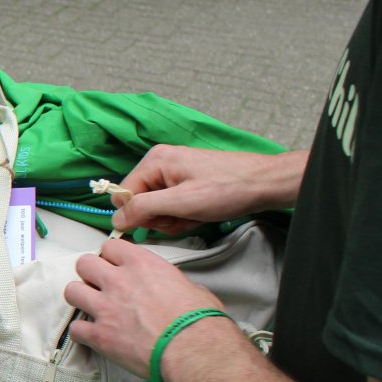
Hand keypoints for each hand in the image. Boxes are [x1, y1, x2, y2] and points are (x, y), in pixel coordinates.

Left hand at [64, 238, 225, 378]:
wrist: (194, 350)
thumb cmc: (200, 321)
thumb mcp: (190, 286)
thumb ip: (169, 281)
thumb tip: (170, 289)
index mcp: (141, 264)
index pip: (109, 246)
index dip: (111, 257)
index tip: (115, 266)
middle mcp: (118, 281)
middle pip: (84, 264)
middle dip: (89, 274)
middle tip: (100, 286)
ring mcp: (105, 308)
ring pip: (71, 291)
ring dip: (81, 299)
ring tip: (92, 308)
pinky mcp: (100, 335)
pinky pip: (75, 328)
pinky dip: (82, 333)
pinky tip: (94, 335)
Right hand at [111, 146, 304, 234]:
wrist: (265, 183)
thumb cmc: (229, 188)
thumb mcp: (181, 203)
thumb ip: (143, 209)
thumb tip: (117, 220)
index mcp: (155, 161)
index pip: (123, 195)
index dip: (137, 215)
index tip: (161, 220)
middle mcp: (161, 163)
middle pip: (140, 202)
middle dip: (160, 217)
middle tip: (183, 217)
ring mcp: (174, 172)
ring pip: (156, 207)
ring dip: (174, 218)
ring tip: (195, 214)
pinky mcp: (186, 181)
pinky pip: (172, 205)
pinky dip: (184, 215)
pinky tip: (200, 213)